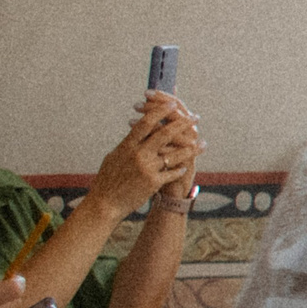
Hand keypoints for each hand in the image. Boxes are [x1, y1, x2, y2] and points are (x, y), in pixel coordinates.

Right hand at [92, 97, 201, 211]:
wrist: (104, 204)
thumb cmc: (107, 180)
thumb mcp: (114, 157)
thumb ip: (128, 143)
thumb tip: (137, 127)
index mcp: (127, 146)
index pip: (146, 123)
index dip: (160, 111)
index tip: (173, 103)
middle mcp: (138, 154)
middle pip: (165, 133)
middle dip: (183, 123)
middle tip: (196, 117)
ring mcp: (147, 168)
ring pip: (175, 154)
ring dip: (191, 148)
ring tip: (202, 143)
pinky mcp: (153, 182)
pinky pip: (172, 172)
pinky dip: (180, 169)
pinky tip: (186, 166)